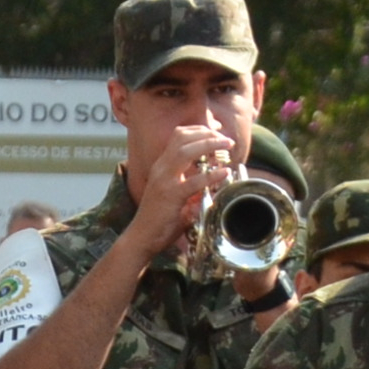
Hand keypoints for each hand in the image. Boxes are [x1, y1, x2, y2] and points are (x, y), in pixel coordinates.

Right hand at [117, 124, 234, 263]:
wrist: (141, 238)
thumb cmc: (160, 219)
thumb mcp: (176, 195)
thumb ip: (192, 185)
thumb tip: (213, 181)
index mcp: (161, 166)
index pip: (178, 136)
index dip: (199, 130)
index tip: (216, 132)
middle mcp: (161, 168)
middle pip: (183, 137)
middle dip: (207, 133)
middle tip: (225, 139)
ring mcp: (164, 180)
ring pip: (187, 151)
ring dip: (210, 144)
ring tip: (227, 146)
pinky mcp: (170, 195)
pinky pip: (194, 181)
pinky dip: (212, 175)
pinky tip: (224, 173)